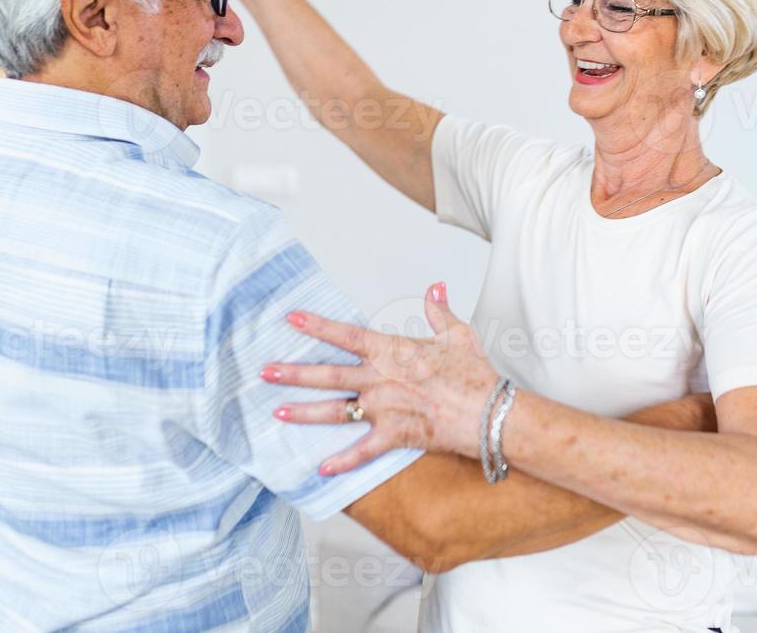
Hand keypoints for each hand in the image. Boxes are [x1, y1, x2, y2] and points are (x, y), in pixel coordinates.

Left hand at [262, 282, 499, 474]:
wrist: (490, 412)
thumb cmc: (475, 374)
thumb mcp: (458, 335)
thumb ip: (439, 311)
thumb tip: (436, 288)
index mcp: (392, 351)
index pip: (347, 334)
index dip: (317, 325)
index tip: (291, 318)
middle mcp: (381, 379)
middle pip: (328, 374)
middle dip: (294, 373)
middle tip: (266, 371)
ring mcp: (384, 409)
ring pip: (335, 410)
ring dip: (304, 412)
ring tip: (278, 412)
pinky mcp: (394, 435)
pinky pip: (362, 451)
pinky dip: (342, 462)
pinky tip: (320, 469)